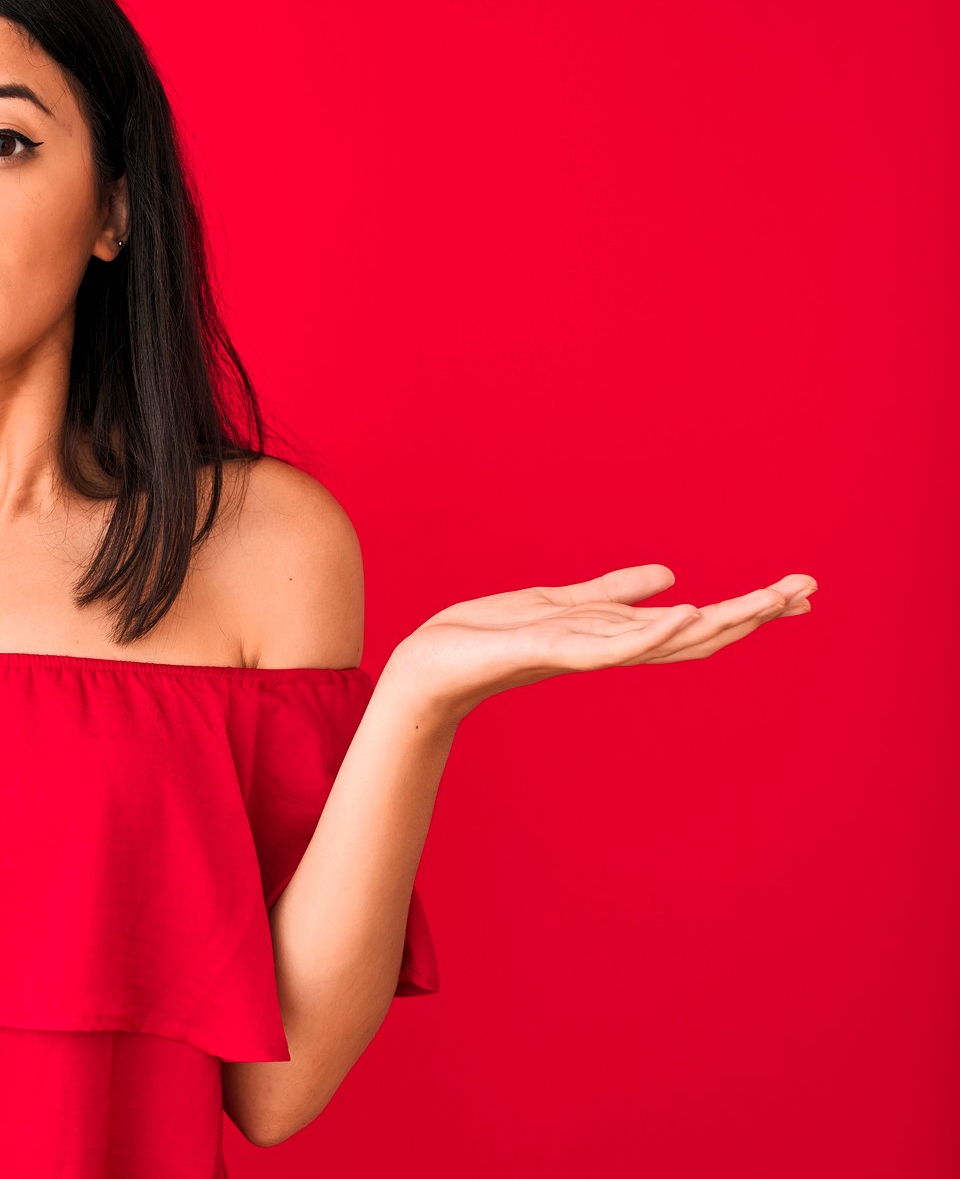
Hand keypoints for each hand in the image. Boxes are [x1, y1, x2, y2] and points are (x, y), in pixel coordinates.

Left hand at [384, 563, 817, 726]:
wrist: (430, 665)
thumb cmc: (488, 637)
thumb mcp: (558, 604)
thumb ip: (612, 592)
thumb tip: (672, 575)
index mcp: (614, 636)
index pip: (694, 623)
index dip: (747, 609)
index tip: (799, 593)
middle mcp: (609, 650)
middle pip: (696, 633)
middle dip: (753, 612)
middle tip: (810, 589)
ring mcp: (583, 654)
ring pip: (664, 639)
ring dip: (718, 618)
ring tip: (767, 599)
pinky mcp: (548, 652)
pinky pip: (608, 645)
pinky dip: (649, 630)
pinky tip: (685, 611)